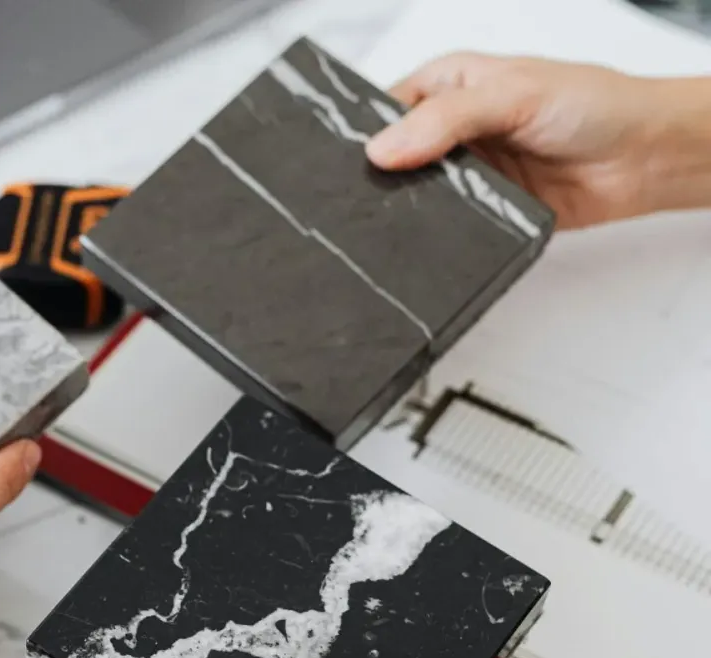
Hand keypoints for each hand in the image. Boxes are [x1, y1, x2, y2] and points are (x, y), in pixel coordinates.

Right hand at [365, 53, 710, 228]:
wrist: (644, 157)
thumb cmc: (593, 104)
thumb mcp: (511, 94)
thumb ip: (446, 120)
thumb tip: (383, 149)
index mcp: (448, 85)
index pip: (385, 108)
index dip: (365, 132)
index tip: (352, 157)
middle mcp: (451, 129)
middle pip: (393, 157)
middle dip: (383, 175)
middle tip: (370, 192)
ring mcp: (465, 172)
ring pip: (415, 195)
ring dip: (410, 206)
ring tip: (397, 214)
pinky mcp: (481, 211)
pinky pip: (445, 227)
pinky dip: (437, 232)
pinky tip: (430, 233)